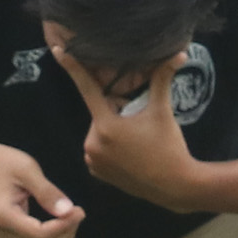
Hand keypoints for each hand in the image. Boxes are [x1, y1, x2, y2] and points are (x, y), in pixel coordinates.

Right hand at [0, 140, 82, 237]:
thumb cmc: (2, 163)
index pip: (40, 236)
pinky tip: (60, 223)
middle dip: (66, 234)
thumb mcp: (27, 169)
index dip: (65, 227)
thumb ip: (47, 192)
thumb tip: (68, 211)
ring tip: (70, 217)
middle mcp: (0, 234)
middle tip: (77, 212)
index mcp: (2, 216)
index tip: (79, 210)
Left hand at [55, 33, 206, 212]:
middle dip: (117, 111)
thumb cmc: (169, 147)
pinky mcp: (97, 173)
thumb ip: (162, 80)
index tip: (58, 51)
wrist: (176, 186)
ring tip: (137, 140)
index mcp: (106, 126)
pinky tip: (130, 153)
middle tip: (139, 121)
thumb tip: (179, 53)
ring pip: (101, 131)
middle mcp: (93, 143)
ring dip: (114, 129)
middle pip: (101, 112)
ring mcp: (93, 161)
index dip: (72, 68)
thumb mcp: (162, 112)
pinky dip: (111, 146)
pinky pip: (99, 149)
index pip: (86, 88)